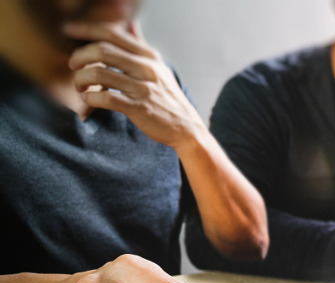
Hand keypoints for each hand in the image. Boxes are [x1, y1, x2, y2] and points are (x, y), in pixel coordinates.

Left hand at [65, 21, 204, 151]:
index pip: (113, 34)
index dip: (87, 30)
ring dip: (80, 79)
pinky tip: (88, 100)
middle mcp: (146, 68)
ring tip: (79, 87)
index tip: (69, 30)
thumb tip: (131, 24)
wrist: (186, 127)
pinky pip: (105, 98)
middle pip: (102, 51)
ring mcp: (143, 88)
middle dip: (79, 56)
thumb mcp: (159, 67)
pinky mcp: (138, 108)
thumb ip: (141, 46)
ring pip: (99, 74)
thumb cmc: (167, 97)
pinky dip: (90, 98)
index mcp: (149, 56)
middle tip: (73, 66)